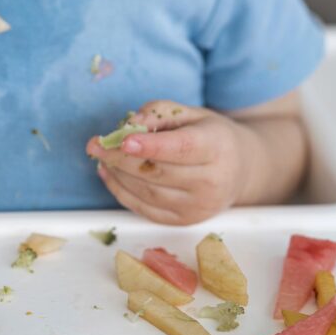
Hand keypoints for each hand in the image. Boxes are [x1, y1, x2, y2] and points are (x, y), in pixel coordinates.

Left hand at [86, 100, 254, 224]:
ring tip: (101, 157)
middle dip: (121, 158)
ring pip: (149, 193)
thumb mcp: (191, 113)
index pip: (181, 148)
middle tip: (95, 144)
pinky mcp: (185, 222)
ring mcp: (199, 207)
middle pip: (159, 172)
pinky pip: (147, 210)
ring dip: (118, 175)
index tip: (122, 139)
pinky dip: (123, 193)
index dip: (151, 145)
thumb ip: (160, 113)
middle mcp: (212, 182)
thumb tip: (132, 125)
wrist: (240, 169)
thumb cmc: (210, 135)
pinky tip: (109, 174)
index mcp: (216, 147)